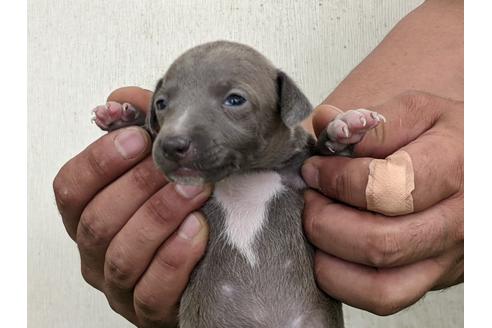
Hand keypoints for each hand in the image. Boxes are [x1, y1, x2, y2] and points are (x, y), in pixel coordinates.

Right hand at [53, 87, 211, 326]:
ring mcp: (121, 287)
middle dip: (138, 187)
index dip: (100, 161)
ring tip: (194, 190)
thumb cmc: (182, 210)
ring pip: (123, 257)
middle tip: (174, 165)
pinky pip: (152, 291)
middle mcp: (97, 253)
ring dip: (159, 217)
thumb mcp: (163, 168)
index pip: (71, 188)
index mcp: (91, 215)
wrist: (210, 263)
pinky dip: (175, 258)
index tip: (138, 138)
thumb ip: (143, 132)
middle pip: (96, 222)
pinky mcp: (150, 311)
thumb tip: (120, 99)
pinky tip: (198, 231)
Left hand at [302, 91, 462, 314]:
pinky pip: (383, 299)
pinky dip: (343, 282)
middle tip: (311, 197)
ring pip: (379, 283)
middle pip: (379, 242)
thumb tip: (323, 124)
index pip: (387, 187)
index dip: (337, 179)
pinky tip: (330, 251)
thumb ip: (369, 121)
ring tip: (319, 223)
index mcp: (455, 166)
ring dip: (329, 255)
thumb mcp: (416, 111)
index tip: (314, 168)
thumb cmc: (444, 136)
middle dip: (324, 220)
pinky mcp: (433, 278)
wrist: (475, 167)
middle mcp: (458, 220)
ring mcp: (447, 257)